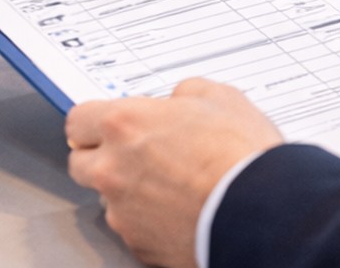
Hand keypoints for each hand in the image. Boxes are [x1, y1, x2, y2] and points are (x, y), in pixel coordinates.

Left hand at [67, 79, 282, 267]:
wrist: (262, 213)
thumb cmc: (242, 154)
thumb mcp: (219, 96)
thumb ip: (184, 94)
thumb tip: (177, 101)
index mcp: (124, 125)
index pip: (77, 120)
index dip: (95, 121)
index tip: (108, 124)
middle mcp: (112, 169)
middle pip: (80, 162)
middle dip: (102, 156)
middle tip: (136, 153)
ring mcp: (123, 212)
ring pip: (107, 198)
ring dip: (128, 190)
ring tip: (171, 186)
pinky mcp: (139, 245)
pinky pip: (133, 228)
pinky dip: (150, 220)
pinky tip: (180, 211)